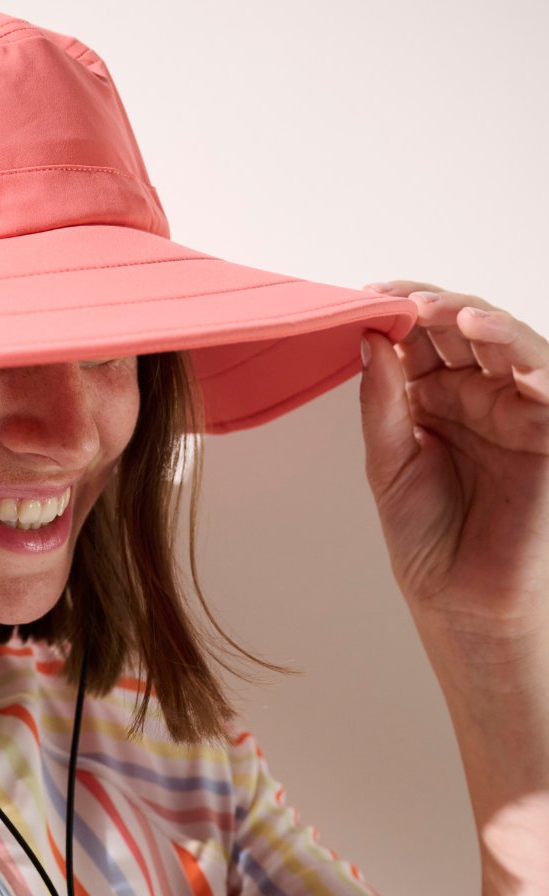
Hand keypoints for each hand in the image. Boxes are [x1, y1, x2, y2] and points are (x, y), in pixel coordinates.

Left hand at [358, 281, 548, 660]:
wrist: (460, 600)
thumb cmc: (427, 540)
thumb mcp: (388, 464)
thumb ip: (382, 402)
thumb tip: (371, 338)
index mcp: (434, 398)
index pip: (420, 338)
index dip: (398, 311)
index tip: (365, 295)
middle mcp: (476, 395)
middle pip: (462, 328)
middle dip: (433, 306)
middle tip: (400, 298)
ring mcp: (514, 407)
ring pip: (505, 341)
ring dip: (476, 317)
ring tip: (443, 312)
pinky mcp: (547, 429)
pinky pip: (545, 378)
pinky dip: (522, 352)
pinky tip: (487, 336)